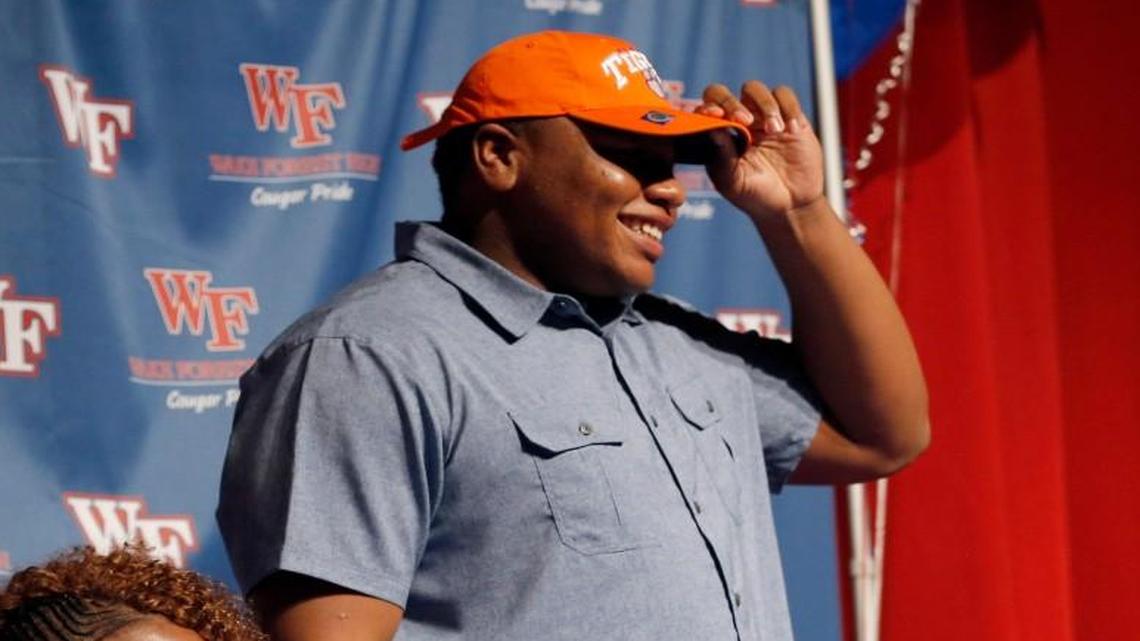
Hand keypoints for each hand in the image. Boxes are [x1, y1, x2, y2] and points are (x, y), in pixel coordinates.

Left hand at [695, 81, 824, 221]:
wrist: (789, 205)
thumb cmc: (754, 195)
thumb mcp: (733, 181)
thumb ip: (721, 156)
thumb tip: (712, 128)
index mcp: (718, 135)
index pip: (705, 109)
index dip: (709, 106)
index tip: (715, 115)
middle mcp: (737, 122)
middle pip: (724, 93)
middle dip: (731, 102)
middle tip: (745, 120)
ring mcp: (762, 117)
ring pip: (755, 89)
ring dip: (764, 105)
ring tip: (775, 130)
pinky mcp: (788, 116)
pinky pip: (785, 95)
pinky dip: (788, 107)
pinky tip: (790, 129)